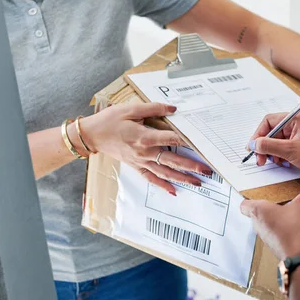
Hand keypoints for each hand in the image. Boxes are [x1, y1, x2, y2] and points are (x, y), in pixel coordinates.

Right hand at [80, 103, 211, 194]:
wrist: (92, 135)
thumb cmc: (110, 121)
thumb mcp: (131, 109)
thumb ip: (153, 108)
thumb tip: (173, 108)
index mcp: (144, 137)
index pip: (171, 139)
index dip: (187, 142)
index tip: (202, 145)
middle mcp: (144, 152)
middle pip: (172, 160)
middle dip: (191, 166)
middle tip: (207, 171)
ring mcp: (140, 161)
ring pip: (165, 172)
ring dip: (182, 178)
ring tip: (198, 183)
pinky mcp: (136, 166)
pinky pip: (151, 178)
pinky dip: (162, 185)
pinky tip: (173, 191)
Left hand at [241, 193, 299, 259]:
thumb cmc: (293, 229)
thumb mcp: (299, 208)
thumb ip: (298, 202)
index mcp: (258, 211)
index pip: (245, 205)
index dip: (250, 199)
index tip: (256, 197)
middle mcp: (258, 225)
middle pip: (257, 215)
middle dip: (269, 210)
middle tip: (280, 205)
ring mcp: (265, 238)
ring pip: (266, 226)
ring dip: (276, 221)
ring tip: (291, 216)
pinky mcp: (274, 246)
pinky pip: (275, 235)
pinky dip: (282, 232)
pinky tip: (295, 229)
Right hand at [247, 113, 299, 185]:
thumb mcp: (290, 151)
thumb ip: (269, 146)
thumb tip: (254, 144)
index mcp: (296, 119)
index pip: (269, 121)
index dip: (258, 134)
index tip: (252, 147)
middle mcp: (298, 125)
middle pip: (272, 132)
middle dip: (265, 146)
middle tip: (260, 160)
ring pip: (277, 142)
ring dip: (273, 153)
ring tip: (277, 162)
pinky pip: (285, 149)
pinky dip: (282, 156)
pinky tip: (286, 163)